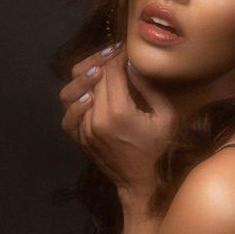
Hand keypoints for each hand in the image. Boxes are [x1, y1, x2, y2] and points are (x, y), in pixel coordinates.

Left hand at [59, 43, 177, 197]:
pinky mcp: (78, 137)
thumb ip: (148, 88)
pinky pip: (68, 112)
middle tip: (114, 55)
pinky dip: (76, 99)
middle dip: (102, 62)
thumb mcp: (166, 116)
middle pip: (91, 78)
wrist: (141, 182)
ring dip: (85, 78)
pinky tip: (89, 94)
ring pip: (73, 92)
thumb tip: (131, 65)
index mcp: (119, 112)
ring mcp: (83, 129)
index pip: (110, 71)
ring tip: (98, 72)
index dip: (117, 56)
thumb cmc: (159, 149)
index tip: (125, 50)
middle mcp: (96, 119)